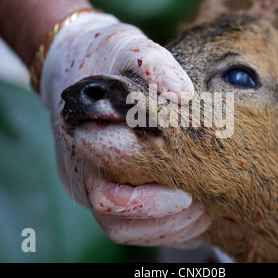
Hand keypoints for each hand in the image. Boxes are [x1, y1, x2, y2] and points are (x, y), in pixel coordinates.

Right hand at [39, 11, 209, 247]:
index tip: (187, 194)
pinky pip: (131, 223)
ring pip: (125, 230)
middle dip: (166, 222)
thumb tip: (184, 93)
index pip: (110, 198)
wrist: (72, 61)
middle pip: (118, 224)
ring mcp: (91, 183)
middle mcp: (83, 174)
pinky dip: (162, 225)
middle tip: (205, 204)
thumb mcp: (127, 48)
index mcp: (84, 147)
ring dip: (166, 228)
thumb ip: (153, 65)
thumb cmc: (101, 55)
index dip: (150, 204)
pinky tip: (191, 212)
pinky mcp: (104, 184)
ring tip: (204, 211)